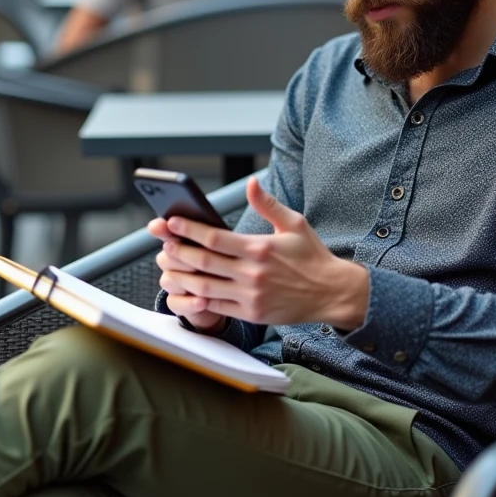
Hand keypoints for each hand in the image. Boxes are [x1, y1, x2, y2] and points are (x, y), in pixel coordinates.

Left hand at [154, 177, 369, 328]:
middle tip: (163, 244)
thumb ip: (268, 204)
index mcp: (260, 248)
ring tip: (166, 268)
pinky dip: (196, 299)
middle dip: (178, 251)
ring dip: (181, 277)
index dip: (188, 229)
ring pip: (204, 286)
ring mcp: (250, 296)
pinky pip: (216, 307)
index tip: (171, 222)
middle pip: (203, 262)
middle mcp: (252, 274)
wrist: (332, 293)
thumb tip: (250, 182)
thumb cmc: (312, 256)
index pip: (214, 238)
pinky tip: (185, 291)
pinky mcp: (251, 314)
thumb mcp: (295, 224)